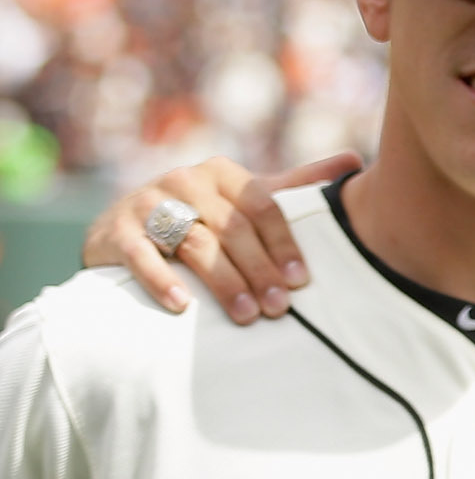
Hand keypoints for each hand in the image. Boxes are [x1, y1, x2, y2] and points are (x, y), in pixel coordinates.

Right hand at [81, 152, 360, 321]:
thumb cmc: (203, 216)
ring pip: (194, 244)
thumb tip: (354, 162)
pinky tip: (183, 306)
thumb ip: (295, 184)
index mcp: (221, 172)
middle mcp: (184, 181)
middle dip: (259, 271)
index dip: (284, 244)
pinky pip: (141, 256)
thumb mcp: (245, 198)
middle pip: (231, 229)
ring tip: (246, 316)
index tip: (302, 281)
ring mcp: (146, 204)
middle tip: (280, 308)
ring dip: (223, 282)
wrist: (123, 228)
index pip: (262, 205)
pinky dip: (162, 280)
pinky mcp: (116, 231)